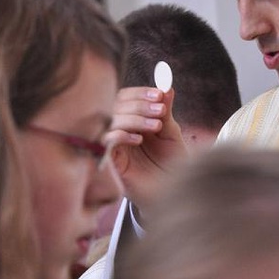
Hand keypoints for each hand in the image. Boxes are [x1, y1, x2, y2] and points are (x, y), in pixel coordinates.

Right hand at [105, 87, 186, 209]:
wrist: (171, 192)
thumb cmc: (170, 163)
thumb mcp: (170, 133)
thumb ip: (165, 111)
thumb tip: (167, 86)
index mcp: (131, 118)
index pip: (126, 97)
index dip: (141, 92)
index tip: (160, 94)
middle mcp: (119, 128)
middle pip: (116, 105)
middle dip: (140, 104)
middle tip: (161, 109)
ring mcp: (113, 144)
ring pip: (111, 121)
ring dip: (134, 118)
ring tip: (157, 125)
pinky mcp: (109, 161)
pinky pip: (106, 141)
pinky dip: (121, 135)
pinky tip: (139, 140)